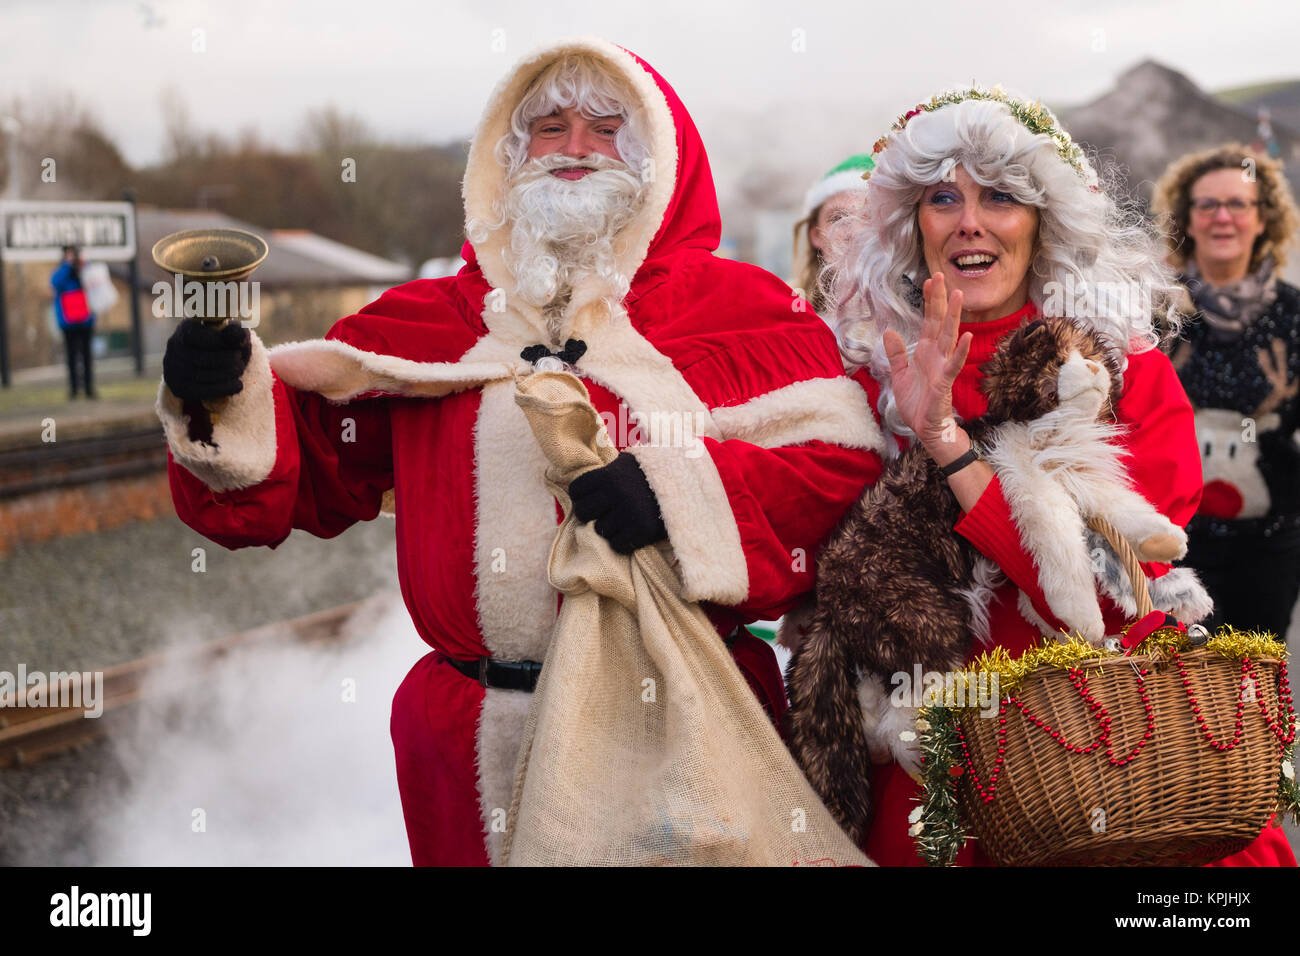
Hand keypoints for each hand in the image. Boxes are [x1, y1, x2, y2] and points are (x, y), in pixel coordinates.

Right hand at [163, 319, 251, 401]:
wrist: (197, 364)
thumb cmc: (216, 343)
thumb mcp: (226, 333)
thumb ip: (234, 332)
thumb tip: (242, 336)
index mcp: (185, 329)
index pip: (199, 336)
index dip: (222, 342)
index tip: (241, 345)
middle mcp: (174, 348)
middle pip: (201, 358)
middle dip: (226, 360)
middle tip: (241, 360)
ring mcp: (174, 368)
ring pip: (201, 375)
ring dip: (227, 374)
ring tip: (240, 370)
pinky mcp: (179, 387)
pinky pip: (202, 391)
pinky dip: (224, 389)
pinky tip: (238, 385)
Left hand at [569, 453, 666, 553]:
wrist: (687, 485)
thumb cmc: (653, 473)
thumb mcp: (628, 462)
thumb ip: (606, 471)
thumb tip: (583, 485)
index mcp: (609, 474)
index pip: (577, 490)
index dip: (582, 497)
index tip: (592, 499)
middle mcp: (616, 493)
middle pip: (584, 512)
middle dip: (593, 514)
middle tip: (605, 513)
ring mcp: (628, 513)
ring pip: (600, 531)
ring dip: (610, 529)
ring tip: (623, 521)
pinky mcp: (642, 531)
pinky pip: (618, 545)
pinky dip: (623, 541)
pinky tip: (632, 532)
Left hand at [882, 274, 970, 449]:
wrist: (924, 428)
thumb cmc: (916, 403)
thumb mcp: (899, 375)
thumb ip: (897, 354)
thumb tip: (889, 331)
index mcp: (925, 352)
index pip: (928, 321)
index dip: (929, 301)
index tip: (929, 281)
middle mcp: (936, 355)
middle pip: (939, 322)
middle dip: (939, 300)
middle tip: (940, 276)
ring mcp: (943, 366)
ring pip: (949, 336)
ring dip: (953, 316)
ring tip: (958, 295)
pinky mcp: (945, 381)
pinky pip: (954, 363)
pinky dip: (960, 350)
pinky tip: (965, 335)